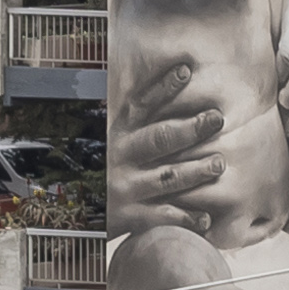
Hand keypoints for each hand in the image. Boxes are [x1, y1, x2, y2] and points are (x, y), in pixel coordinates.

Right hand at [111, 52, 235, 223]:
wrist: (69, 212)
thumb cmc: (95, 171)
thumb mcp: (103, 142)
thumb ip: (128, 124)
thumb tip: (155, 92)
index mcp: (115, 134)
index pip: (141, 105)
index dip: (163, 87)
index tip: (186, 71)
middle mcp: (120, 157)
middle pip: (159, 138)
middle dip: (190, 128)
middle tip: (216, 119)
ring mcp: (126, 186)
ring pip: (166, 176)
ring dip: (195, 170)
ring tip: (218, 164)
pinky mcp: (130, 216)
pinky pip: (163, 216)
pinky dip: (186, 218)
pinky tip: (206, 218)